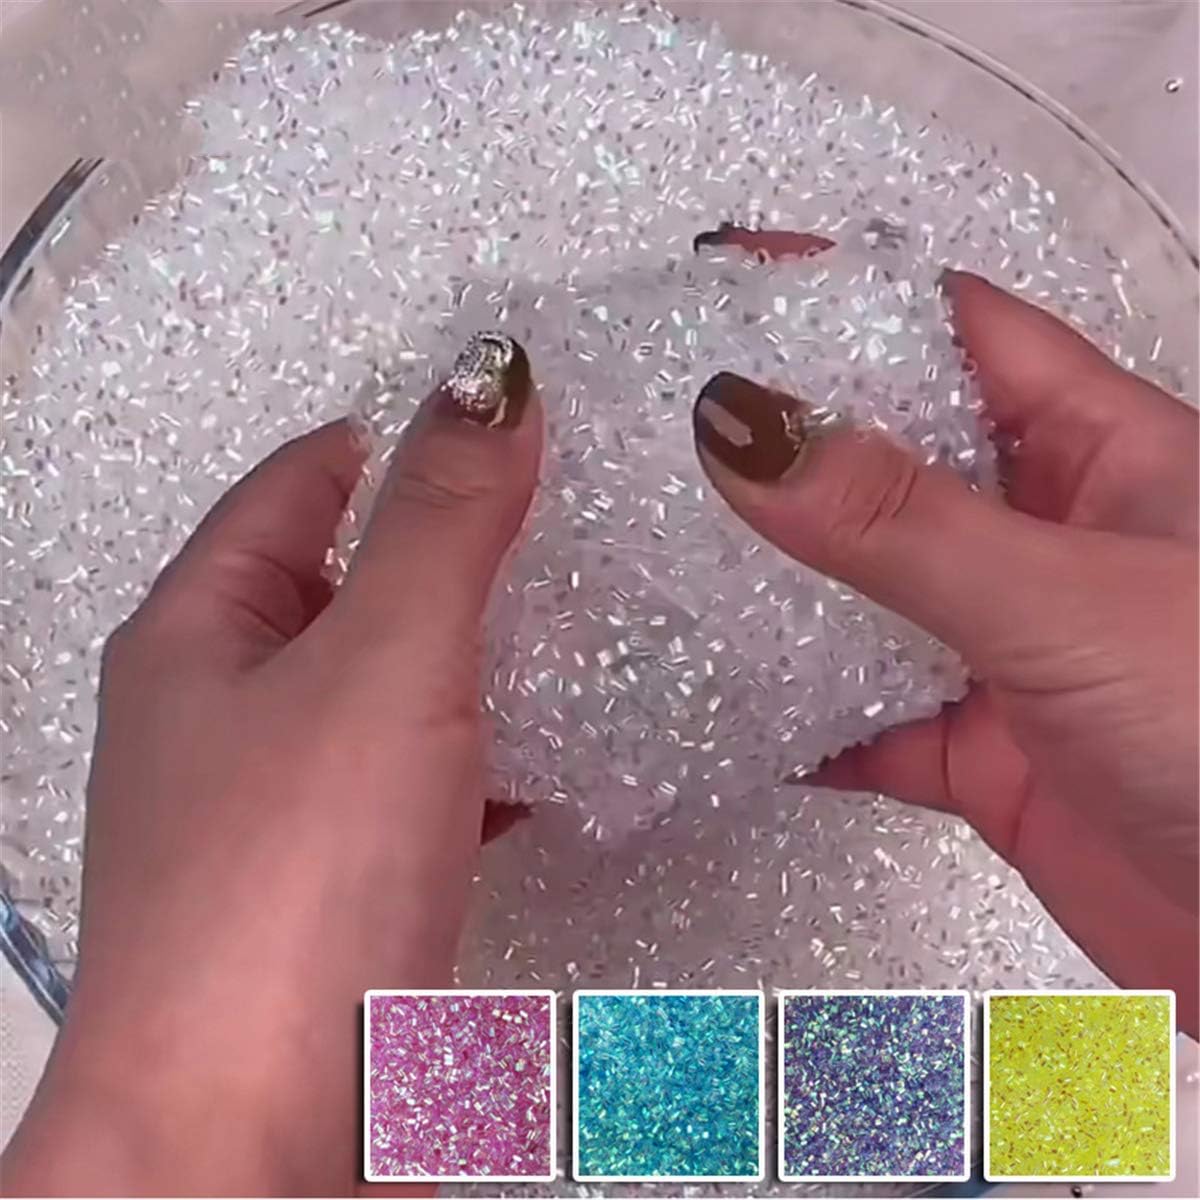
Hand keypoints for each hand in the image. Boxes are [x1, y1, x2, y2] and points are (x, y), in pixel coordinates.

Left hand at [1, 341, 541, 1195]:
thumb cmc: (289, 884)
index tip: (502, 408)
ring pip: (399, 685)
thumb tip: (493, 377)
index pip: (300, 484)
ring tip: (592, 609)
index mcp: (202, 633)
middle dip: (453, 541)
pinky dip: (496, 751)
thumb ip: (444, 522)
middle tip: (569, 505)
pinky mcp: (347, 884)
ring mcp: (289, 804)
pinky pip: (430, 779)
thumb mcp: (382, 664)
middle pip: (353, 581)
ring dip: (483, 648)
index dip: (394, 433)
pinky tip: (574, 748)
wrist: (254, 1139)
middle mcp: (230, 711)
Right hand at [693, 230, 1198, 1033]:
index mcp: (1107, 456)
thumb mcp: (1060, 601)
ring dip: (782, 586)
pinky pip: (869, 722)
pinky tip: (725, 712)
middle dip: (792, 442)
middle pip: (897, 461)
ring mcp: (1015, 650)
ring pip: (871, 595)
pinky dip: (801, 723)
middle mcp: (1054, 542)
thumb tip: (744, 426)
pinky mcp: (988, 755)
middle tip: (671, 419)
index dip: (848, 298)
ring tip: (668, 551)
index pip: (957, 333)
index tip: (732, 282)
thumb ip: (899, 522)